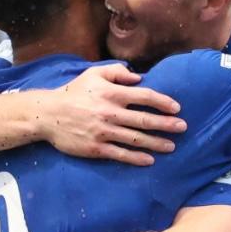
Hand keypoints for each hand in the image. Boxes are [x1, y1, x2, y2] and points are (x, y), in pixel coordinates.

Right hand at [41, 64, 185, 165]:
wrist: (48, 115)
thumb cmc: (73, 92)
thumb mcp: (93, 74)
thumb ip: (117, 72)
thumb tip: (139, 77)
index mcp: (111, 93)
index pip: (144, 97)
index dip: (163, 102)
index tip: (176, 108)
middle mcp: (110, 113)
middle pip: (144, 120)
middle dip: (166, 124)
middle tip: (183, 128)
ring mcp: (104, 132)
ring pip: (136, 139)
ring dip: (156, 143)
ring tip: (171, 146)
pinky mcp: (96, 148)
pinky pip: (121, 154)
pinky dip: (136, 158)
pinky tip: (149, 160)